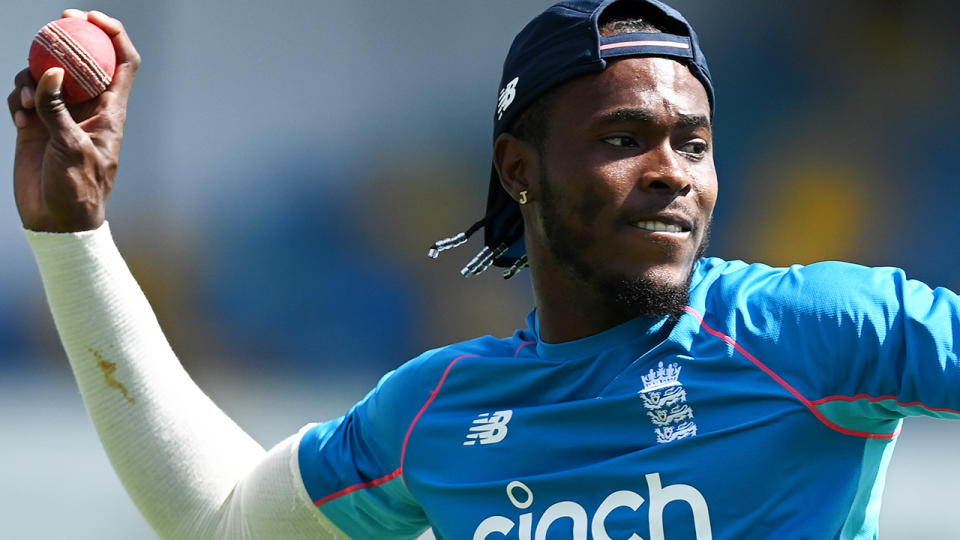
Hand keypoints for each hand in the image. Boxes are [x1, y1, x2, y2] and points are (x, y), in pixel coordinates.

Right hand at [8, 9, 139, 231]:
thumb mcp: (71, 148)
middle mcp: (88, 108)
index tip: (92, 18)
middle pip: (81, 60)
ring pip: (48, 76)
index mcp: (111, 111)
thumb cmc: (78, 190)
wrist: (58, 220)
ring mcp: (61, 116)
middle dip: (66, 39)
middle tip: (51, 23)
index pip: (122, 63)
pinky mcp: (36, 126)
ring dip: (33, 77)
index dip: (113, 35)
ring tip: (26, 101)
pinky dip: (19, 99)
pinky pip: (25, 97)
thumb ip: (59, 110)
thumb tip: (52, 72)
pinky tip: (19, 117)